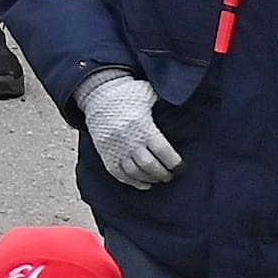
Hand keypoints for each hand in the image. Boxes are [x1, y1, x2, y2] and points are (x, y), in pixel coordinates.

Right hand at [79, 69, 182, 191]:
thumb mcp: (146, 93)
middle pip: (150, 166)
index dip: (175, 163)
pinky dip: (132, 181)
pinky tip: (143, 183)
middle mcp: (129, 139)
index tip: (180, 166)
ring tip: (157, 179)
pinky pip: (118, 173)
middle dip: (163, 174)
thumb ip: (163, 101)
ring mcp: (115, 147)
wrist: (96, 93)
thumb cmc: (126, 94)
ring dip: (149, 179)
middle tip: (169, 175)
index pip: (163, 152)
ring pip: (135, 172)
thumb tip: (181, 102)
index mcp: (142, 126)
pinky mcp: (105, 152)